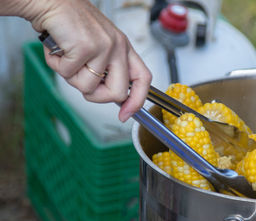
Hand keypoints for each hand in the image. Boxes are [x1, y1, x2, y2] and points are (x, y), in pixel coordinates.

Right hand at [19, 0, 151, 121]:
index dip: (137, 101)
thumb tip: (109, 96)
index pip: (143, 79)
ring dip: (71, 77)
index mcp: (123, 48)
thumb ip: (106, 70)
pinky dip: (57, 65)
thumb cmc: (71, 26)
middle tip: (81, 80)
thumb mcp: (98, 48)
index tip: (125, 114)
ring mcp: (104, 47)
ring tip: (67, 56)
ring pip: (89, 87)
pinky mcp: (86, 47)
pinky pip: (69, 74)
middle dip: (96, 96)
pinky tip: (59, 49)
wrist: (51, 2)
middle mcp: (118, 47)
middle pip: (117, 93)